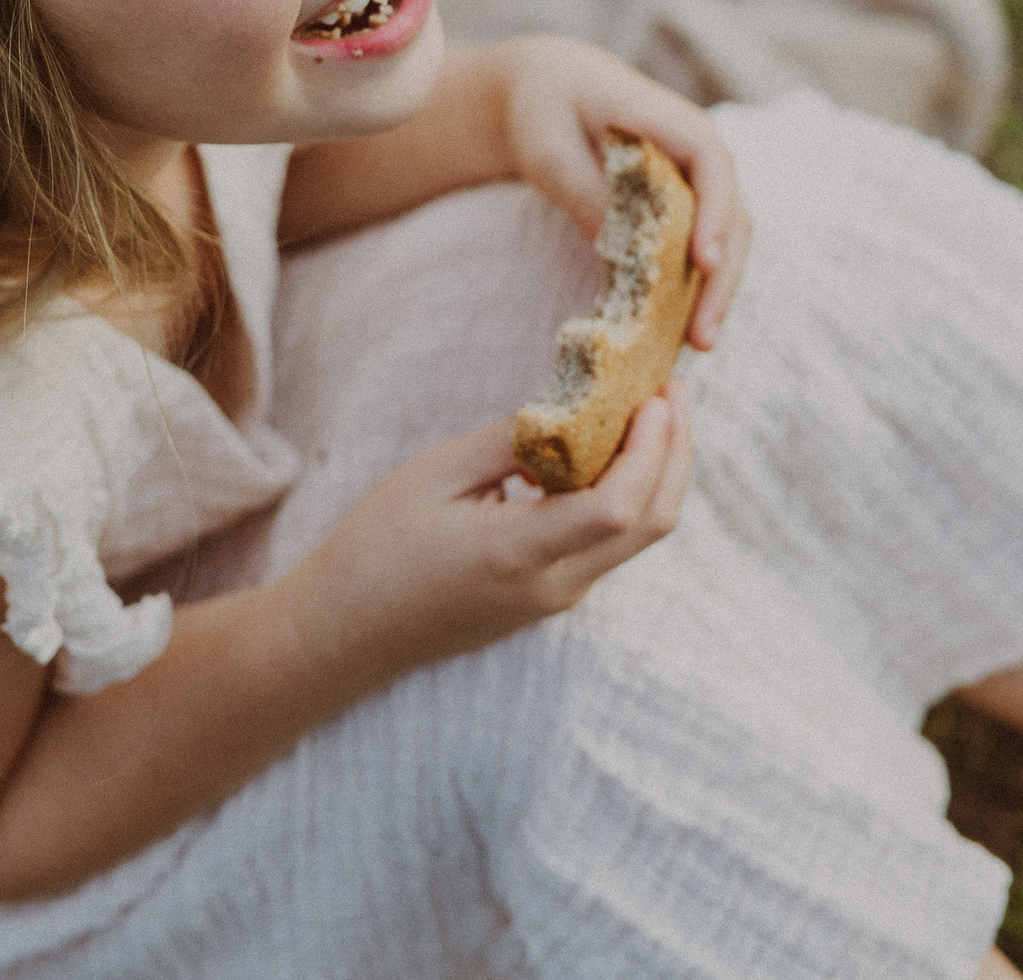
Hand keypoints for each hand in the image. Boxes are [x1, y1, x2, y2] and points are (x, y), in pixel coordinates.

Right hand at [301, 385, 694, 683]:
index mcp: (518, 555)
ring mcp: (558, 599)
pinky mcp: (552, 598)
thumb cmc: (377, 548)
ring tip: (649, 410)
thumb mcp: (436, 475)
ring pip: (639, 537)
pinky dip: (628, 493)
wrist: (346, 633)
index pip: (618, 508)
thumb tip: (575, 405)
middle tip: (672, 390)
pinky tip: (608, 451)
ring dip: (657, 472)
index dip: (651, 447)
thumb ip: (511, 440)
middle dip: (675, 452)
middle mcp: (553, 587)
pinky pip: (610, 544)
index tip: (655, 394)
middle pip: (652, 524)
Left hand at [490, 34, 751, 349]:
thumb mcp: (549, 151)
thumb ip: (587, 195)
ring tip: (698, 343)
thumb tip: (623, 257)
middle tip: (703, 336)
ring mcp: (695, 180)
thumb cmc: (545, 108)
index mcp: (671, 120)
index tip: (704, 261)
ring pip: (726, 238)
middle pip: (733, 214)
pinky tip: (680, 328)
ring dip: (716, 291)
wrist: (548, 88)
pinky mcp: (683, 206)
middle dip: (723, 276)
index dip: (715, 212)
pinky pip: (701, 247)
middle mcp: (697, 151)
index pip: (712, 163)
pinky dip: (696, 286)